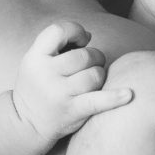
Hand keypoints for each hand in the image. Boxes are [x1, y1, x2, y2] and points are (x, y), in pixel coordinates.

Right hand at [13, 22, 129, 139]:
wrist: (26, 123)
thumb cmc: (39, 85)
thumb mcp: (37, 61)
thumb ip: (59, 46)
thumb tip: (89, 36)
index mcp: (35, 57)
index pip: (59, 31)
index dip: (76, 31)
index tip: (82, 40)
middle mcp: (45, 74)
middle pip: (84, 55)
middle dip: (95, 57)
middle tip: (92, 65)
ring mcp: (59, 93)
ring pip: (94, 75)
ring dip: (100, 76)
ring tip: (94, 80)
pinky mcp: (72, 111)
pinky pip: (98, 101)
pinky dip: (115, 97)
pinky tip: (128, 94)